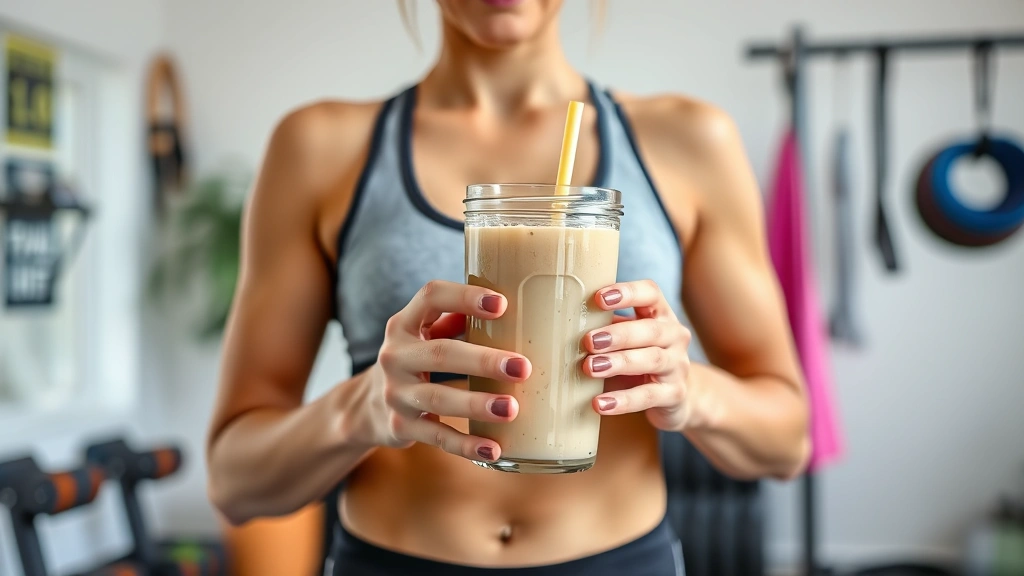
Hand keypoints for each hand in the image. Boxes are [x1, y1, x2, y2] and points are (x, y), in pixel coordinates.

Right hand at [359, 281, 531, 461]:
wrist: (367, 406)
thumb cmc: (414, 360)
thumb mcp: (425, 335)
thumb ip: (458, 321)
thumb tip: (517, 313)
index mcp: (405, 324)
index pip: (431, 297)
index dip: (465, 297)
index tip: (502, 304)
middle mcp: (395, 355)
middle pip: (441, 353)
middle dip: (483, 361)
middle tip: (522, 368)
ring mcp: (395, 393)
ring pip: (437, 398)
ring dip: (476, 404)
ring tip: (510, 408)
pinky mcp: (400, 427)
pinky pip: (436, 436)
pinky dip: (465, 444)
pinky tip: (493, 447)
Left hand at [583, 280, 692, 431]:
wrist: (675, 397)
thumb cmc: (639, 359)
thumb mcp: (627, 340)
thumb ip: (604, 329)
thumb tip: (559, 325)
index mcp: (660, 314)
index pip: (650, 293)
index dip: (627, 293)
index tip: (599, 298)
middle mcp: (675, 336)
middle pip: (651, 329)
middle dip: (618, 335)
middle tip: (588, 341)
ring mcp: (678, 365)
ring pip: (652, 359)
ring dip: (619, 363)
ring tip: (590, 368)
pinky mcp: (675, 394)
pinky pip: (649, 396)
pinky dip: (623, 400)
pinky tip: (600, 403)